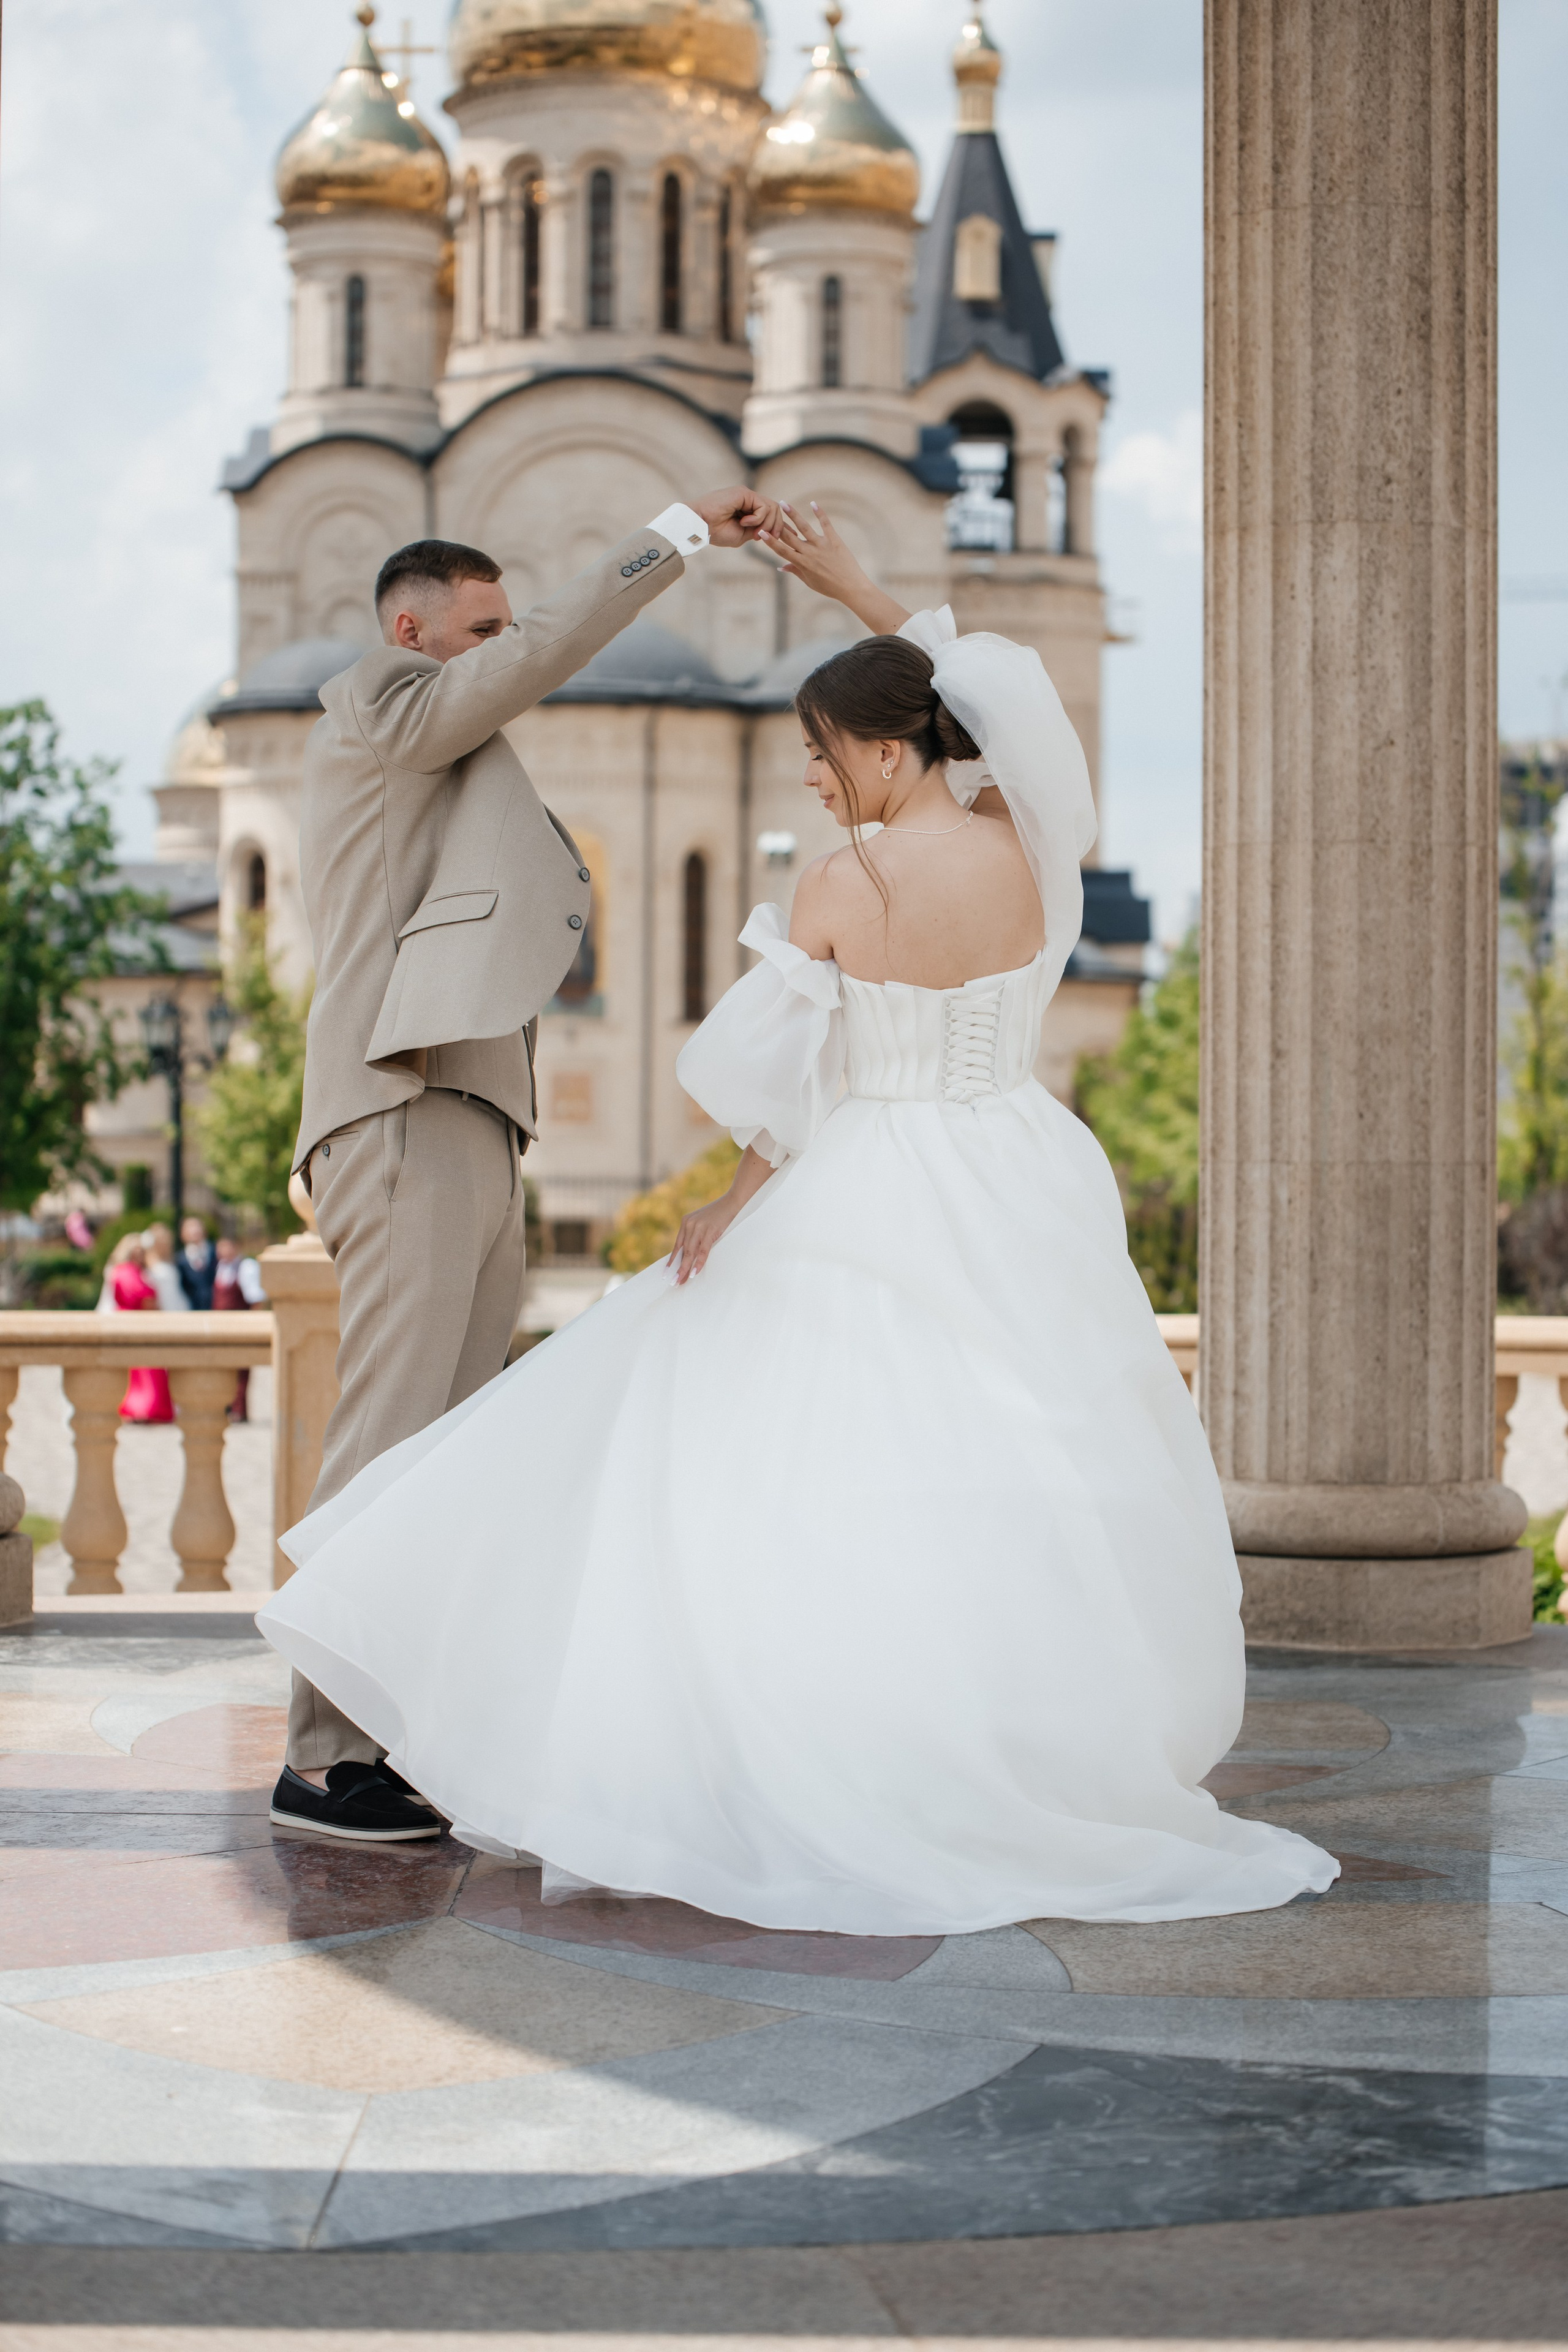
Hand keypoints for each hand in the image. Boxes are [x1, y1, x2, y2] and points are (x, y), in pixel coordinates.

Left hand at [668, 1188, 741, 1283]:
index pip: (677, 1246)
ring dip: (686, 1268)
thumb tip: (691, 1254)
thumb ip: (696, 1235)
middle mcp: (689, 1224)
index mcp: (686, 1222)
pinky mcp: (709, 1231)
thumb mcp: (703, 1223)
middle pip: (683, 1251)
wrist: (733, 1202)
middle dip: (678, 1268)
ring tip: (681, 1280)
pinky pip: (702, 1251)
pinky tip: (694, 1272)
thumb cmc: (720, 1215)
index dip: (672, 1260)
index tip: (667, 1272)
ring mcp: (698, 1227)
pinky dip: (699, 1263)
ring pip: (690, 1253)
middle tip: (674, 1282)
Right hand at [689, 486, 782, 548]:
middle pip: (776, 510)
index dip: (783, 524)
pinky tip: (744, 522)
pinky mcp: (744, 492)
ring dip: (767, 523)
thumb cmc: (716, 532)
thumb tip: (771, 530)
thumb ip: (757, 530)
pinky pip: (763, 506)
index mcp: (748, 509)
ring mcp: (747, 495)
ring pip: (773, 507)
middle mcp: (749, 500)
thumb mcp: (742, 536)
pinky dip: (757, 518)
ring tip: (753, 532)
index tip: (791, 535)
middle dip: (777, 526)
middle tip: (765, 537)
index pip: (772, 513)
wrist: (701, 525)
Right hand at [756, 502, 910, 634]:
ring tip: (783, 503)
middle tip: (769, 511)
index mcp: (802, 564)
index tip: (761, 532)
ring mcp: (822, 545)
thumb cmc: (830, 587)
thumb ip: (795, 571)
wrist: (851, 587)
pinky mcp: (834, 540)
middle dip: (778, 524)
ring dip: (793, 514)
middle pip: (790, 536)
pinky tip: (813, 503)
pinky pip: (826, 524)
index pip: (782, 550)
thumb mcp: (810, 582)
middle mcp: (809, 553)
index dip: (771, 541)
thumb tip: (781, 567)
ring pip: (804, 527)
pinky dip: (820, 513)